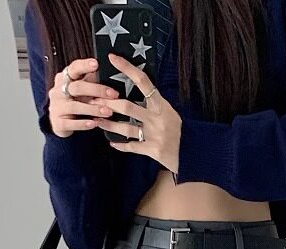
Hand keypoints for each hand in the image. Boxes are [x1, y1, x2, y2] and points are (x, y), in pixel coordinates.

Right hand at [47, 58, 117, 138]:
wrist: (60, 122)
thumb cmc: (75, 102)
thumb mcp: (82, 91)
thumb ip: (92, 83)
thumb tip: (111, 75)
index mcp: (65, 78)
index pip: (74, 68)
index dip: (84, 65)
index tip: (96, 64)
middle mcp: (58, 91)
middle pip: (77, 87)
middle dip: (96, 90)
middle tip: (113, 94)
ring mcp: (57, 107)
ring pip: (75, 106)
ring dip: (93, 109)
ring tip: (108, 112)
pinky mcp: (57, 123)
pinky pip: (70, 123)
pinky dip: (83, 124)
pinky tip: (94, 123)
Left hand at [93, 54, 181, 171]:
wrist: (192, 153)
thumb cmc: (178, 130)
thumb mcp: (169, 112)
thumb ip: (153, 103)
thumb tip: (137, 89)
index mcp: (161, 104)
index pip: (143, 81)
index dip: (127, 68)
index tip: (112, 58)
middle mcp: (157, 117)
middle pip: (128, 106)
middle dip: (108, 103)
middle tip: (93, 99)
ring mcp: (155, 134)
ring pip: (126, 127)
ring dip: (109, 124)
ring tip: (96, 120)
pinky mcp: (153, 150)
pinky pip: (132, 146)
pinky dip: (121, 145)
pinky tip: (112, 142)